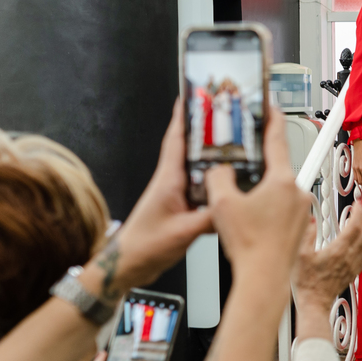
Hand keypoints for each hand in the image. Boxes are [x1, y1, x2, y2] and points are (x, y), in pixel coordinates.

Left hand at [97, 100, 213, 299]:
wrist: (128, 265)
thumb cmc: (143, 247)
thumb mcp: (182, 233)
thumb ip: (210, 219)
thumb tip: (232, 207)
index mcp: (168, 180)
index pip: (176, 139)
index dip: (184, 115)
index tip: (193, 95)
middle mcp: (171, 183)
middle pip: (191, 148)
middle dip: (205, 129)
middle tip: (222, 115)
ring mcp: (176, 195)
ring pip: (198, 168)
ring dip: (213, 155)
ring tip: (233, 146)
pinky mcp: (182, 207)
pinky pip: (202, 187)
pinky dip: (214, 180)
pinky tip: (227, 184)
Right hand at [206, 107, 312, 285]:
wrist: (264, 278)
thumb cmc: (250, 247)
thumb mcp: (221, 204)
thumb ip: (218, 176)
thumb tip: (219, 168)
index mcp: (281, 180)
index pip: (276, 139)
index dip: (271, 120)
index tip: (270, 107)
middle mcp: (297, 191)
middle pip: (274, 167)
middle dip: (257, 168)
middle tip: (241, 171)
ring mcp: (301, 208)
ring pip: (277, 189)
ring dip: (261, 192)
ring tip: (243, 210)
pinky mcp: (300, 224)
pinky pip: (282, 207)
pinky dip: (268, 209)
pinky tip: (253, 223)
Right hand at [293, 197, 361, 319]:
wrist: (315, 303)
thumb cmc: (306, 282)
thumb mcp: (299, 256)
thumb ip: (306, 235)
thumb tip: (311, 219)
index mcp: (337, 251)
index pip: (353, 227)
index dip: (358, 213)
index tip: (358, 202)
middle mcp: (349, 257)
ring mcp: (353, 265)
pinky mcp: (354, 271)